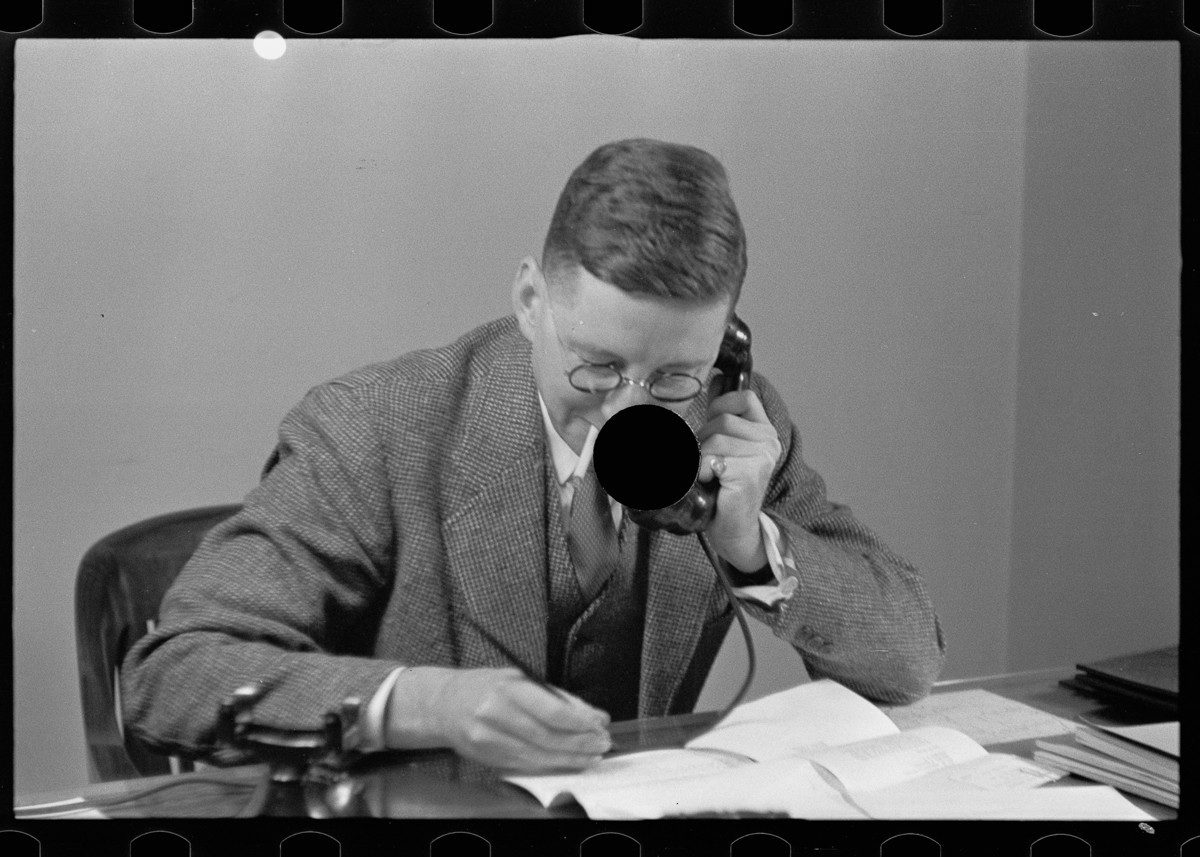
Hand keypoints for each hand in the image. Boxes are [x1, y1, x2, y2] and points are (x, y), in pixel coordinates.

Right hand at [386, 666, 611, 771]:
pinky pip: (525, 765)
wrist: (442, 704)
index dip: (579, 722)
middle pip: (547, 737)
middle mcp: (495, 714)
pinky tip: (567, 763)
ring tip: (592, 757)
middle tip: (602, 744)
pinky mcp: (487, 758)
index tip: (599, 725)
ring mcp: (489, 740)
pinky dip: (550, 766)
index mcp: (507, 688)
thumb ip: (553, 696)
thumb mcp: (518, 678)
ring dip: (570, 759)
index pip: (551, 711)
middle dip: (579, 743)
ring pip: (538, 756)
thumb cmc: (484, 686)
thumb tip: (589, 713)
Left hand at [695, 389, 783, 571]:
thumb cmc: (725, 487)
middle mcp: (769, 442)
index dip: (722, 406)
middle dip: (705, 438)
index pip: (745, 398)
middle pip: (724, 420)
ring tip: (709, 473)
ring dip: (702, 456)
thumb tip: (716, 379)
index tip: (712, 426)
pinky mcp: (749, 474)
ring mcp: (762, 458)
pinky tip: (710, 482)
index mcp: (766, 432)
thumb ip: (724, 416)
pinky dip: (702, 470)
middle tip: (708, 461)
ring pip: (716, 438)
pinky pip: (713, 458)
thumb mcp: (726, 445)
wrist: (734, 528)